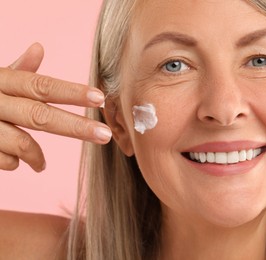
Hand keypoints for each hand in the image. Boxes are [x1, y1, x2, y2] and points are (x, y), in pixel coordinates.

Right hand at [0, 43, 111, 171]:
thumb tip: (39, 47)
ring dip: (38, 157)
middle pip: (41, 115)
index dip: (72, 91)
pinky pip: (3, 160)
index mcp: (1, 81)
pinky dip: (13, 163)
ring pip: (21, 143)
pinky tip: (14, 162)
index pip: (42, 85)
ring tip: (42, 165)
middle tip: (105, 136)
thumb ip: (16, 69)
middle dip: (76, 126)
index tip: (100, 98)